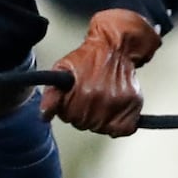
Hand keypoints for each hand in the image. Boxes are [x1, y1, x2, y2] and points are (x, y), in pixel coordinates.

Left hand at [50, 9, 161, 135]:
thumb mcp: (62, 69)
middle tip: (89, 98)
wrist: (114, 47)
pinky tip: (114, 112)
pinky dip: (119, 125)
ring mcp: (119, 103)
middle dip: (83, 114)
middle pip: (84, 124)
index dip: (68, 108)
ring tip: (100, 102)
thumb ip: (51, 94)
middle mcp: (102, 99)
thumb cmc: (89, 58)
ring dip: (100, 119)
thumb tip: (45, 115)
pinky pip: (124, 130)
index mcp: (83, 92)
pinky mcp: (133, 105)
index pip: (68, 117)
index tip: (73, 98)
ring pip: (102, 128)